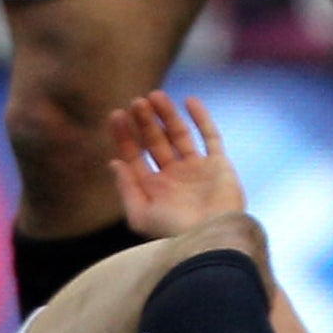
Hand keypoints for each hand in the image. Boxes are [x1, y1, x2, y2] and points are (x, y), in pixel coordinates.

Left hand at [109, 92, 248, 236]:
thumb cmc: (175, 232)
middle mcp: (174, 176)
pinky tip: (189, 101)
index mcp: (153, 188)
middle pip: (155, 141)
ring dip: (167, 115)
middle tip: (135, 101)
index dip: (124, 136)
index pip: (134, 155)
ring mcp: (197, 169)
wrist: (213, 237)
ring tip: (155, 95)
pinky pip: (210, 136)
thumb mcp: (141, 215)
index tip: (116, 115)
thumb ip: (127, 188)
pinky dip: (201, 118)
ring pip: (179, 134)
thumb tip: (114, 161)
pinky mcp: (219, 164)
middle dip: (144, 122)